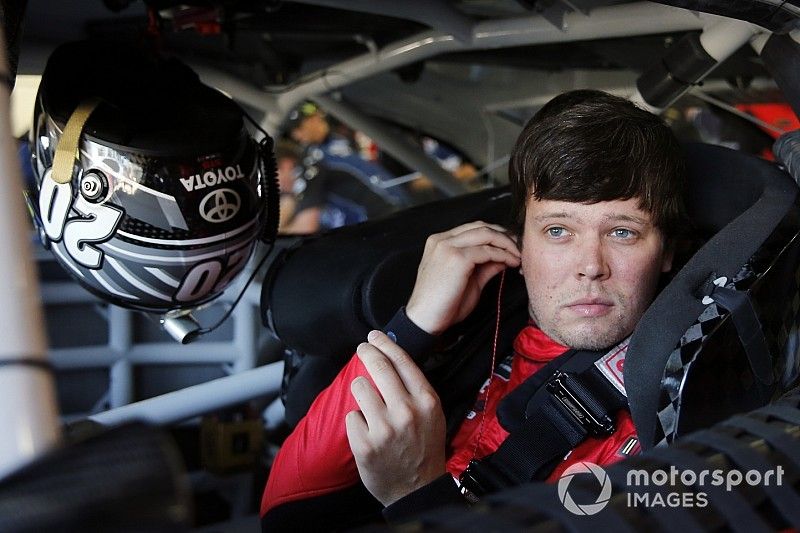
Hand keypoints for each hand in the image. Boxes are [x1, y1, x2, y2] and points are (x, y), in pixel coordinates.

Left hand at [345, 330, 446, 505]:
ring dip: (361, 392)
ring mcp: (384, 428)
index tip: (374, 337)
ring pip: (359, 387)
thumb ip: (415, 389)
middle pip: (378, 366)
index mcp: (426, 401)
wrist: (417, 489)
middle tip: (362, 349)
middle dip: (366, 352)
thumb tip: (390, 359)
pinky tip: (368, 432)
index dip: (384, 343)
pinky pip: (351, 416)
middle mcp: (406, 411)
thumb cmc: (424, 449)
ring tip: (370, 406)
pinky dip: (357, 422)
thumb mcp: (432, 414)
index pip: (401, 360)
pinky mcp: (364, 444)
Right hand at [406, 221, 520, 333]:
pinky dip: (503, 255)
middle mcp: (442, 239)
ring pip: (486, 234)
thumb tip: (503, 258)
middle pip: (481, 227)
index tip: (511, 245)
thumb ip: (484, 266)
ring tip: (519, 256)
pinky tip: (512, 263)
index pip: (473, 229)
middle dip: (504, 235)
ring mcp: (447, 246)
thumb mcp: (468, 281)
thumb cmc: (442, 306)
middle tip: (520, 248)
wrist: (425, 321)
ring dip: (507, 243)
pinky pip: (487, 250)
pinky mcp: (457, 257)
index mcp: (440, 242)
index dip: (495, 234)